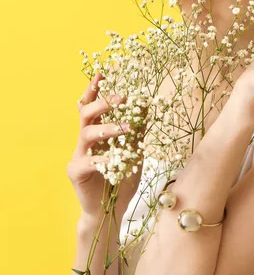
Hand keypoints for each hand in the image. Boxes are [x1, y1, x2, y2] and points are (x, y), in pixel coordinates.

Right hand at [67, 71, 145, 224]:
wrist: (111, 210)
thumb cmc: (121, 178)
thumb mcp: (134, 150)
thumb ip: (137, 129)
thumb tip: (146, 103)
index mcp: (97, 132)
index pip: (92, 106)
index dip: (94, 90)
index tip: (102, 74)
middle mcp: (85, 141)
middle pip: (86, 114)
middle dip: (103, 103)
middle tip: (121, 98)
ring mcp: (79, 155)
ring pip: (87, 133)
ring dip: (108, 128)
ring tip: (127, 128)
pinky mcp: (76, 172)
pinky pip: (88, 161)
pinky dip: (104, 158)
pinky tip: (116, 160)